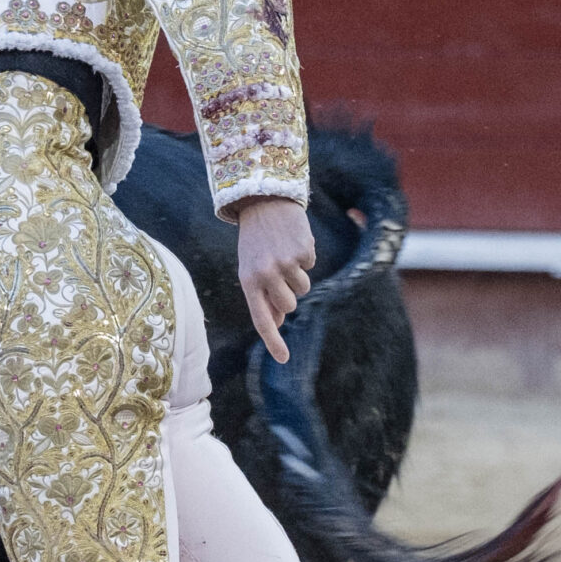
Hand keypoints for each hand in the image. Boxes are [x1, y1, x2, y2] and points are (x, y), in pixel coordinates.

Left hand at [234, 196, 315, 363]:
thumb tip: (277, 322)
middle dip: (289, 295)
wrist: (264, 201)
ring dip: (298, 275)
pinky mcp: (304, 251)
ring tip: (284, 253)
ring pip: (304, 288)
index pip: (262, 319)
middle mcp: (266, 275)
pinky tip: (292, 241)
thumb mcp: (251, 268)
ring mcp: (286, 263)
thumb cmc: (255, 241)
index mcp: (248, 281)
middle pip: (289, 306)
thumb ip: (262, 296)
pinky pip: (311, 266)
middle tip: (279, 273)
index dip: (273, 341)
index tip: (284, 359)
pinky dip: (305, 256)